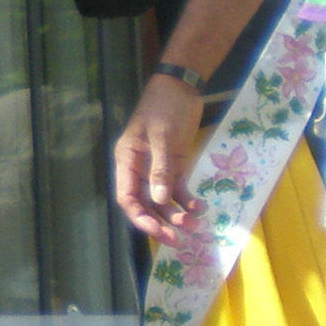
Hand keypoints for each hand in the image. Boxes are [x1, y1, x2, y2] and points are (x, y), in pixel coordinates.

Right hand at [113, 74, 206, 240]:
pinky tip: (199, 207)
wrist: (182, 85)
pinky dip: (186, 200)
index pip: (127, 198)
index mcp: (127, 161)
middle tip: (178, 240)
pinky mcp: (175, 165)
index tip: (159, 232)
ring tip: (194, 224)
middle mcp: (138, 169)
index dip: (140, 218)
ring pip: (161, 201)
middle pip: (144, 205)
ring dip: (175, 214)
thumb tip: (159, 200)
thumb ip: (161, 168)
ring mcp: (157, 169)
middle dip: (159, 223)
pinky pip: (177, 189)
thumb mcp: (162, 136)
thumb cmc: (165, 106)